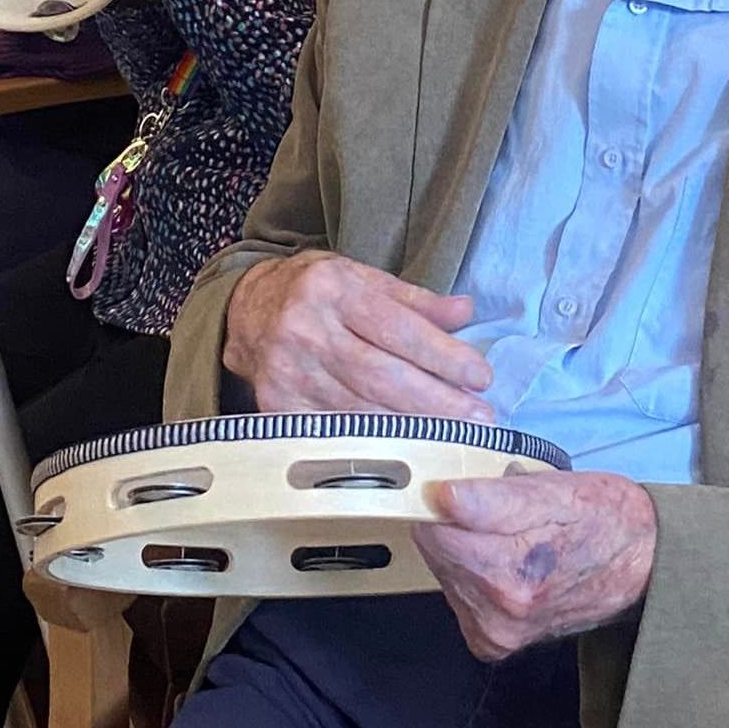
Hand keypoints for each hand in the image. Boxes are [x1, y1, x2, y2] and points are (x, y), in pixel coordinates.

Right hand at [222, 251, 495, 420]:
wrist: (248, 310)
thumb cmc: (316, 292)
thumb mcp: (362, 276)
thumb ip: (415, 300)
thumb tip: (465, 312)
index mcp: (333, 289)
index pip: (397, 327)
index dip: (442, 355)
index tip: (480, 376)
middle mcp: (306, 329)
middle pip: (381, 375)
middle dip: (436, 401)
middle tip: (479, 419)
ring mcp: (288, 372)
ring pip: (360, 409)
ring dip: (412, 428)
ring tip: (453, 438)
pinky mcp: (277, 407)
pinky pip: (333, 432)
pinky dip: (373, 445)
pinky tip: (406, 451)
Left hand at [414, 469, 656, 661]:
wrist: (642, 567)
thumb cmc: (604, 518)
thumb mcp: (556, 490)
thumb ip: (494, 497)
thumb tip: (442, 495)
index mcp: (511, 571)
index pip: (433, 526)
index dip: (442, 496)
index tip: (464, 482)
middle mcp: (498, 612)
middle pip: (435, 549)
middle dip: (455, 520)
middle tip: (499, 505)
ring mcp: (495, 633)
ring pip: (444, 570)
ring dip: (464, 546)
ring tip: (508, 533)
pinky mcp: (492, 644)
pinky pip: (457, 595)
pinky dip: (471, 573)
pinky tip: (502, 560)